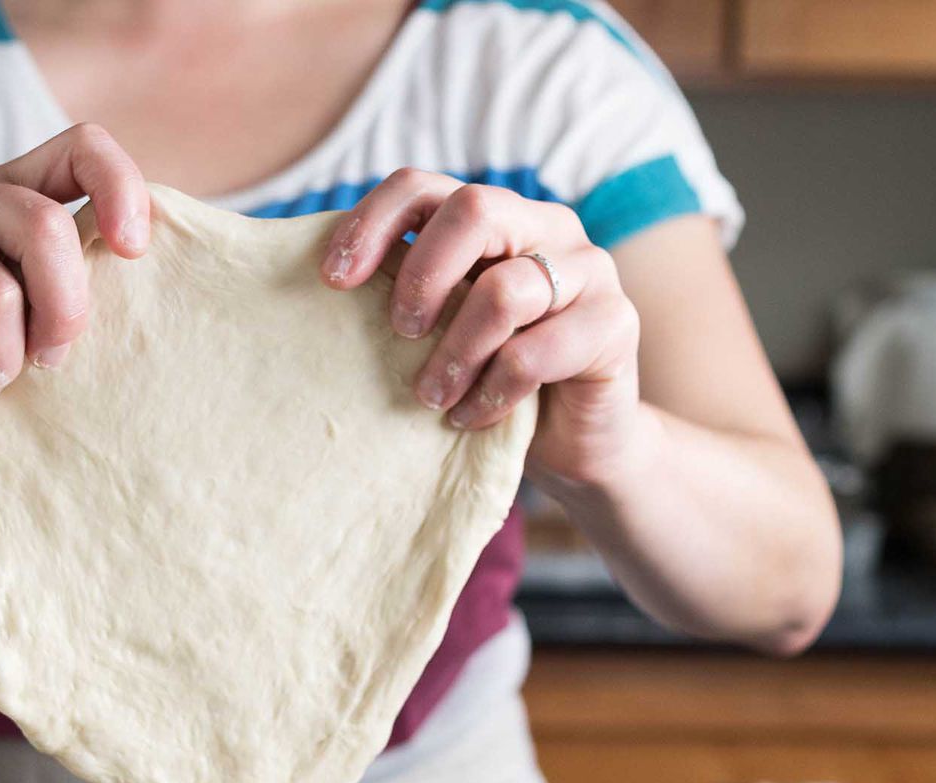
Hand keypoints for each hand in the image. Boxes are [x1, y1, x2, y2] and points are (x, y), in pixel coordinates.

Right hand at [0, 124, 149, 431]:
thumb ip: (62, 282)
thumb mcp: (21, 308)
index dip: (121, 189)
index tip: (132, 253)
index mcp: (7, 189)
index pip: (82, 148)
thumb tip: (131, 284)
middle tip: (48, 361)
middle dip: (63, 311)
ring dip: (4, 362)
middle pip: (45, 229)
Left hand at [320, 168, 643, 487]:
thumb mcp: (439, 331)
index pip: (421, 187)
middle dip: (422, 276)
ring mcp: (589, 270)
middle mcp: (544, 227)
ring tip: (431, 397)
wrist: (576, 441)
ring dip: (454, 353)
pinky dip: (490, 393)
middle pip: (473, 209)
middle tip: (400, 332)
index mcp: (492, 218)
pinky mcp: (615, 324)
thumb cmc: (489, 379)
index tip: (333, 280)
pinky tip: (469, 417)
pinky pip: (534, 354)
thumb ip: (405, 298)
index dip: (372, 223)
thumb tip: (320, 286)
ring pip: (504, 291)